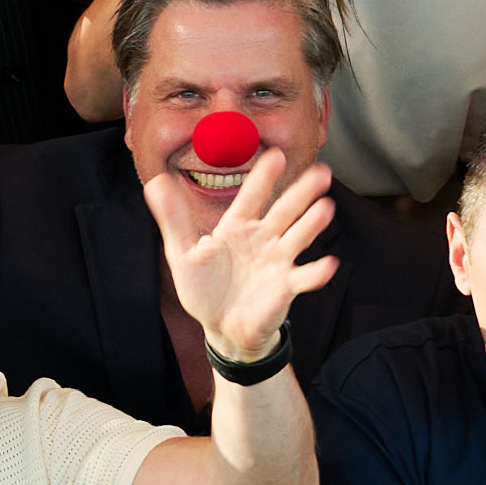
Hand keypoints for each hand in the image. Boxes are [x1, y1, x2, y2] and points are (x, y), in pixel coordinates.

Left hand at [151, 156, 340, 368]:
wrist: (221, 329)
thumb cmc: (205, 290)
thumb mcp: (182, 253)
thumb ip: (173, 218)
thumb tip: (157, 182)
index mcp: (237, 228)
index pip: (252, 197)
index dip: (264, 177)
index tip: (276, 155)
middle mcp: (262, 240)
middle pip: (284, 211)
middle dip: (302, 192)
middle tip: (322, 171)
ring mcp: (276, 262)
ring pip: (297, 237)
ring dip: (312, 223)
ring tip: (326, 207)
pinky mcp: (285, 288)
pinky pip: (303, 278)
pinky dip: (316, 273)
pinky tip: (328, 265)